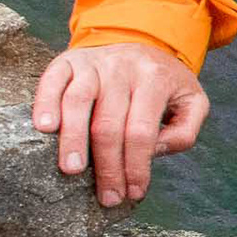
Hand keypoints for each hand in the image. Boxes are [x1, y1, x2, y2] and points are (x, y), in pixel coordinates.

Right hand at [32, 41, 210, 206]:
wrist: (140, 40)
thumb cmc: (164, 83)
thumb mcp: (192, 101)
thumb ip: (185, 130)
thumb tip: (154, 153)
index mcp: (156, 79)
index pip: (142, 131)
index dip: (136, 165)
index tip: (132, 193)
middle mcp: (123, 68)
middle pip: (109, 123)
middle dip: (107, 165)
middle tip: (106, 195)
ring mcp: (93, 63)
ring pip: (78, 102)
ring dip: (73, 139)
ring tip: (71, 170)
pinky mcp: (68, 60)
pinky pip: (52, 81)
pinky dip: (45, 103)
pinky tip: (45, 128)